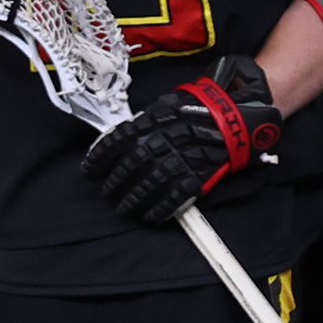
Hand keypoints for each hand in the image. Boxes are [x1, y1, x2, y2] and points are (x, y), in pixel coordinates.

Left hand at [80, 56, 281, 223]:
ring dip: (132, 199)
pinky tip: (150, 217)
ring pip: (147, 186)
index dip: (99, 158)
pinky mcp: (195, 178)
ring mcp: (178, 162)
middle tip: (107, 192)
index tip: (88, 169)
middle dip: (114, 182)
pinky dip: (160, 210)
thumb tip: (123, 135)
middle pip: (129, 168)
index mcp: (150, 123)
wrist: (234, 115)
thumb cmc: (199, 107)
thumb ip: (145, 121)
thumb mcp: (166, 105)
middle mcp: (160, 143)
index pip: (116, 142)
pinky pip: (173, 198)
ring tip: (124, 208)